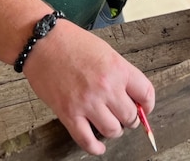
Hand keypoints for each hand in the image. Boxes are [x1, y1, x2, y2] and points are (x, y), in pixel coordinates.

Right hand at [23, 20, 154, 154]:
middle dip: (130, 119)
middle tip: (124, 116)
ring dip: (114, 130)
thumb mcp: (105, 51)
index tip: (144, 108)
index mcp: (118, 69)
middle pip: (130, 116)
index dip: (147, 105)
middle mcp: (106, 87)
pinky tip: (98, 146)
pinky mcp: (68, 113)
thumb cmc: (70, 42)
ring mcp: (87, 102)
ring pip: (112, 130)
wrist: (42, 42)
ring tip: (110, 125)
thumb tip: (131, 95)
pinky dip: (95, 147)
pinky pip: (87, 140)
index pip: (146, 94)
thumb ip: (120, 73)